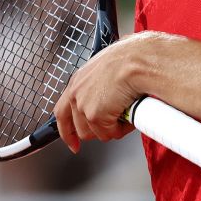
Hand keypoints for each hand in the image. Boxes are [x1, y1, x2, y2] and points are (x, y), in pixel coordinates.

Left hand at [55, 33, 155, 152]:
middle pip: (79, 128)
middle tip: (114, 123)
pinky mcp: (95, 116)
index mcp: (78, 81)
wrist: (138, 60)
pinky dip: (122, 129)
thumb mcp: (109, 68)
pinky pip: (110, 134)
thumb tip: (113, 95)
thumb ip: (103, 84)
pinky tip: (130, 116)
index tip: (73, 143)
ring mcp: (84, 105)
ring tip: (126, 115)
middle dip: (98, 131)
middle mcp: (76, 93)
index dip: (68, 131)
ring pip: (95, 133)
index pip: (63, 112)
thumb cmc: (131, 58)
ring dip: (112, 129)